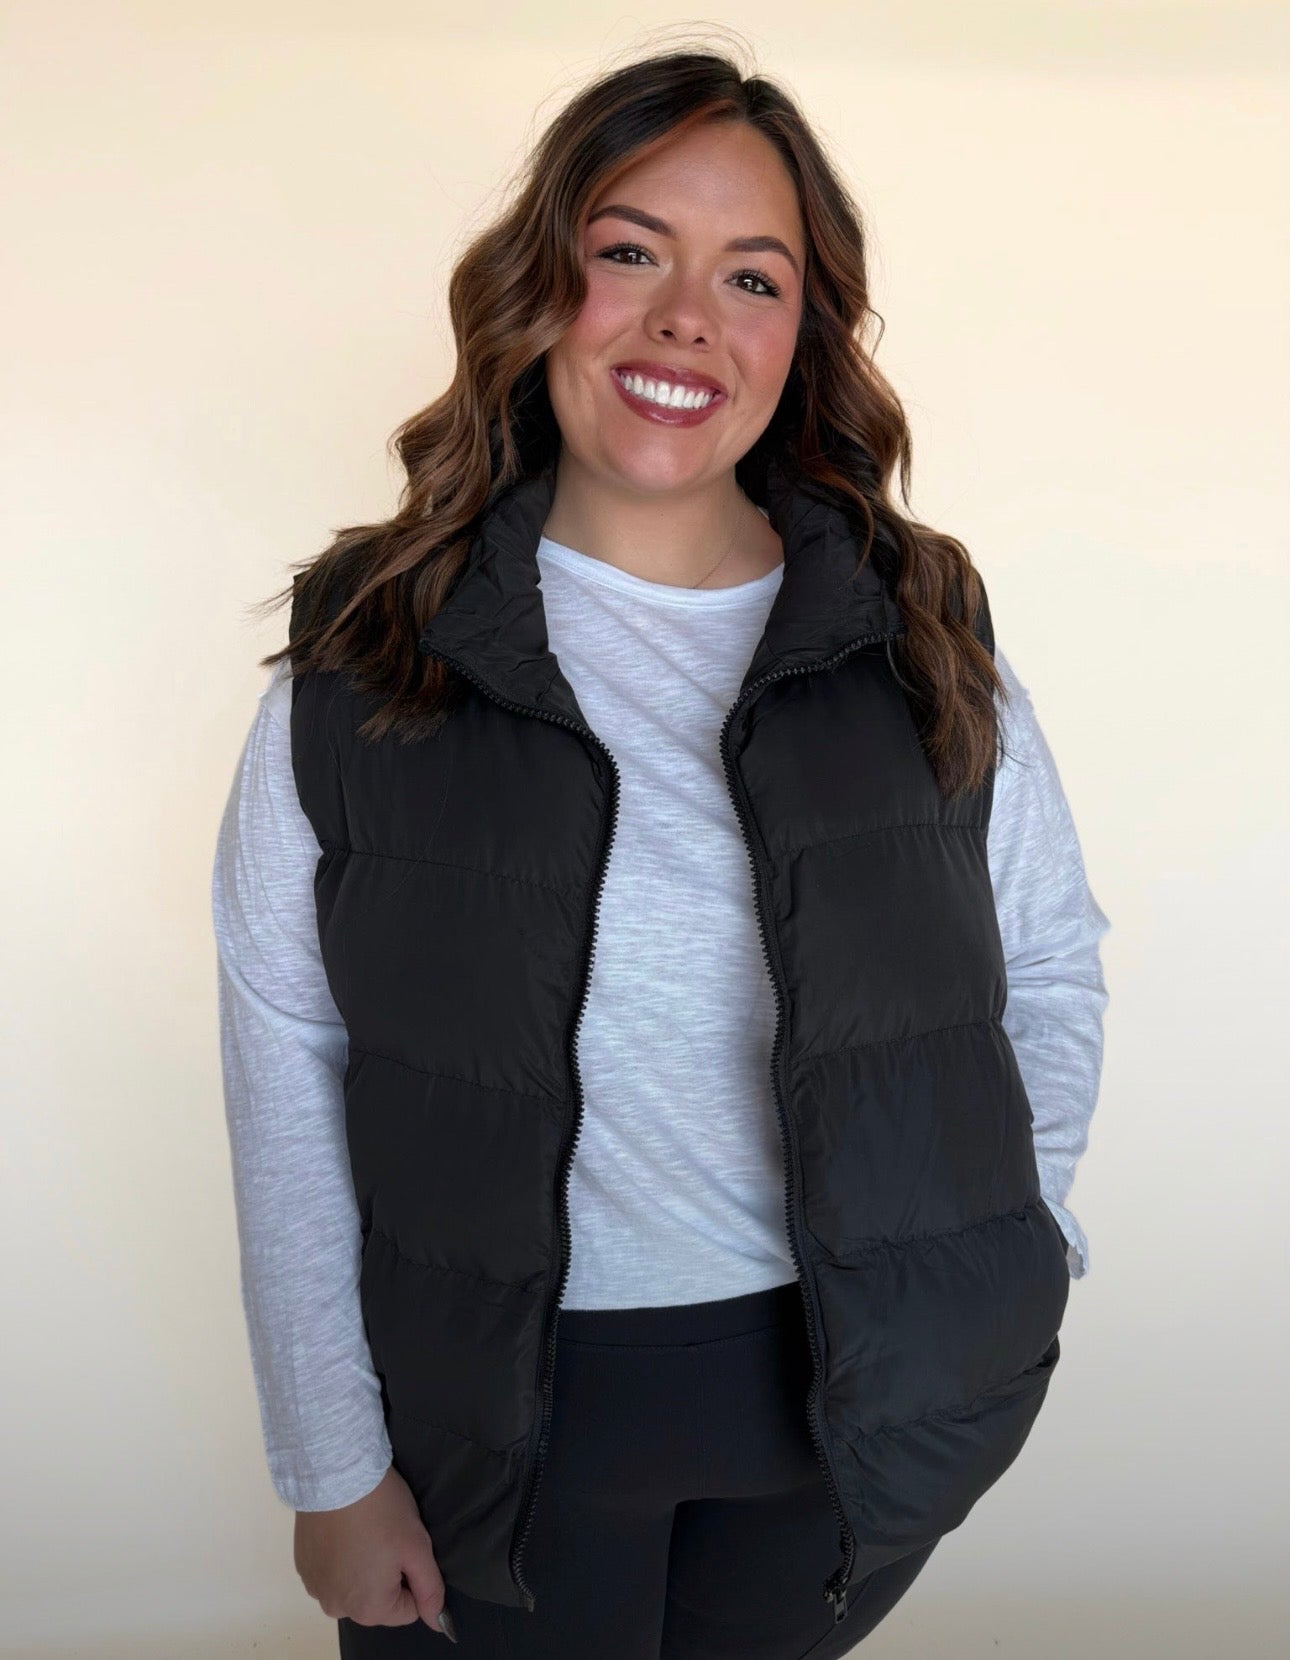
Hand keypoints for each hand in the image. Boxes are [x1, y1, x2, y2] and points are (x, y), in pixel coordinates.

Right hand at [294, 1464, 457, 1639]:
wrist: (336, 1474)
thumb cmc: (383, 1511)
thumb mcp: (417, 1547)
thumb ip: (430, 1590)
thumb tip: (437, 1623)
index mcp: (369, 1609)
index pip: (407, 1608)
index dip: (412, 1576)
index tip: (404, 1547)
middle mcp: (337, 1608)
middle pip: (378, 1600)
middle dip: (387, 1574)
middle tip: (385, 1536)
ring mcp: (315, 1588)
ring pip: (354, 1587)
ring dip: (362, 1568)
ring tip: (363, 1531)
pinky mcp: (303, 1567)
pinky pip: (332, 1573)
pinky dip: (340, 1558)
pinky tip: (343, 1530)